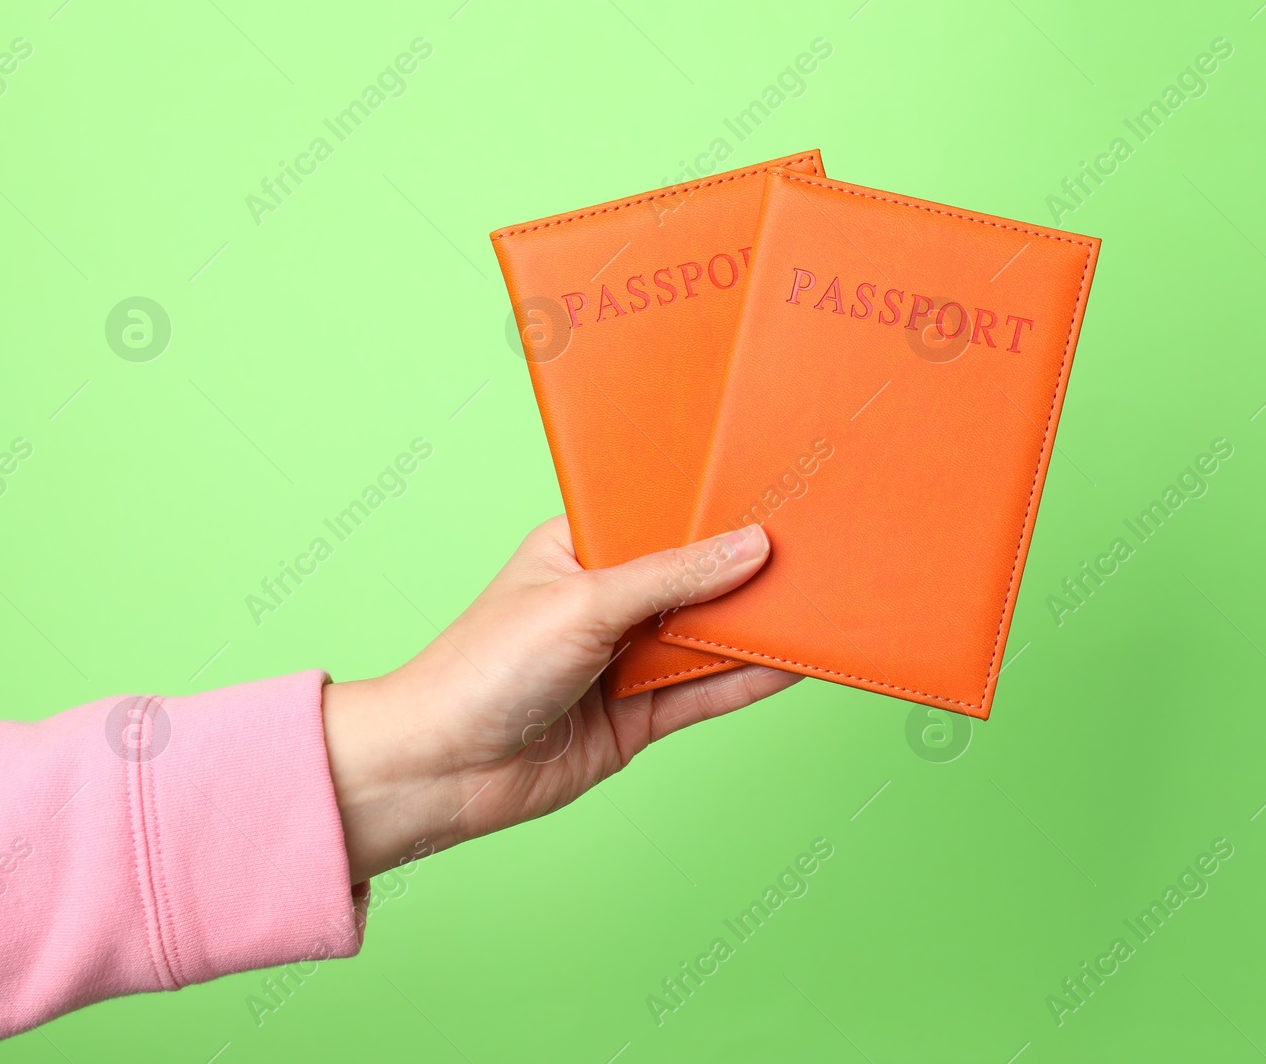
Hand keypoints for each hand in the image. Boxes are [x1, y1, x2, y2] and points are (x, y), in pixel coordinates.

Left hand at [320, 517, 798, 881]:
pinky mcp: (638, 717)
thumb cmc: (484, 667)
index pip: (663, 521)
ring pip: (706, 638)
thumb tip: (751, 547)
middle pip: (694, 581)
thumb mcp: (585, 603)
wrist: (442, 771)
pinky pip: (704, 692)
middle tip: (817, 550)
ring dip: (755, 627)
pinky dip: (748, 680)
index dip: (715, 512)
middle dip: (747, 572)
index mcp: (580, 549)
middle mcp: (606, 601)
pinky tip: (795, 663)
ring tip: (823, 603)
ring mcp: (623, 661)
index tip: (777, 495)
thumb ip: (674, 577)